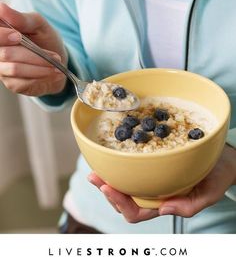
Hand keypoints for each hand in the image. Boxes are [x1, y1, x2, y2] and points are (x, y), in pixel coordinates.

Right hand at [0, 2, 66, 95]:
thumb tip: (2, 7)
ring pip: (15, 68)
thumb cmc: (45, 39)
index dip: (2, 36)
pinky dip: (41, 75)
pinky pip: (23, 81)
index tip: (18, 36)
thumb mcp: (39, 25)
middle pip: (5, 54)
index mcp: (2, 32)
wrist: (57, 62)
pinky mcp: (12, 83)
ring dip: (40, 66)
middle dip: (32, 54)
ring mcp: (2, 68)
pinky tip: (53, 72)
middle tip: (53, 54)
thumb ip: (22, 19)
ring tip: (57, 62)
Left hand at [88, 144, 235, 222]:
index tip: (108, 188)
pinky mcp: (153, 164)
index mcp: (164, 203)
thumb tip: (165, 209)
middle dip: (107, 191)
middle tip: (94, 176)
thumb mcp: (209, 194)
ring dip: (108, 178)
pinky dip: (119, 165)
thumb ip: (189, 206)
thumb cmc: (217, 177)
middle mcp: (154, 193)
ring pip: (124, 185)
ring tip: (96, 169)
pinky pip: (132, 168)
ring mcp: (152, 179)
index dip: (120, 203)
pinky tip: (111, 157)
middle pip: (124, 200)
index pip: (136, 212)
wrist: (223, 158)